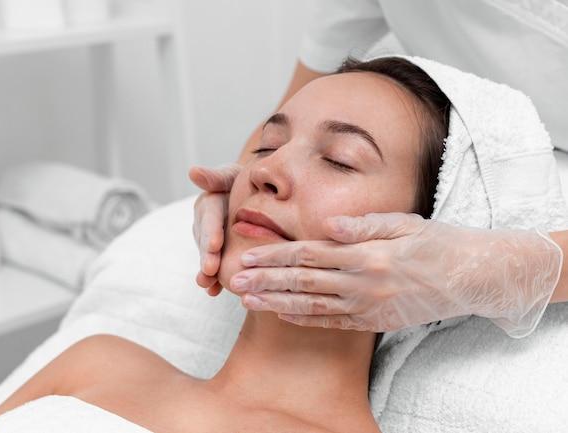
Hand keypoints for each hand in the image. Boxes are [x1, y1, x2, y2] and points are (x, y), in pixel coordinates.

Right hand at [189, 163, 241, 295]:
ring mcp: (210, 242)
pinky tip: (214, 292)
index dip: (211, 231)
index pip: (210, 217)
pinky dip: (213, 281)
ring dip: (207, 272)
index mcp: (209, 204)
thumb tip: (192, 172)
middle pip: (206, 241)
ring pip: (208, 257)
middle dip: (207, 256)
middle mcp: (205, 225)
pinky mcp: (217, 255)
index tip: (215, 244)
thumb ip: (216, 177)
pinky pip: (214, 268)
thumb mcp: (233, 176)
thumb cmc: (246, 183)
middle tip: (210, 269)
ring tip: (208, 284)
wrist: (256, 197)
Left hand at [229, 213, 561, 336]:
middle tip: (233, 280)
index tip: (246, 254)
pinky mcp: (375, 321)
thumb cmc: (437, 243)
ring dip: (277, 303)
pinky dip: (305, 319)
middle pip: (303, 282)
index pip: (309, 254)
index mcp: (367, 254)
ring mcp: (368, 306)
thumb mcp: (404, 223)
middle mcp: (363, 282)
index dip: (275, 255)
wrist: (471, 277)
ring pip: (312, 305)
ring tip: (247, 300)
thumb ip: (363, 225)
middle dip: (265, 281)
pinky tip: (282, 315)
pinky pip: (333, 322)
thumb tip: (327, 224)